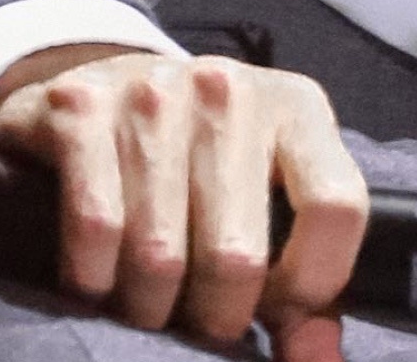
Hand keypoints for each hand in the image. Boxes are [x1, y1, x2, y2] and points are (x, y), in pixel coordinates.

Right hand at [0, 42, 367, 351]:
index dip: (308, 285)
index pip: (336, 208)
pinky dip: (93, 278)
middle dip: (213, 316)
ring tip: (145, 301)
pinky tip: (97, 278)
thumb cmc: (201, 157)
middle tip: (195, 317)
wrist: (105, 82)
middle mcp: (228, 88)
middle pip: (237, 257)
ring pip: (159, 257)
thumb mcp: (269, 196)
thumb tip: (318, 357)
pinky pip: (96, 228)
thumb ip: (306, 280)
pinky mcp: (80, 105)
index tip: (273, 309)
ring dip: (147, 308)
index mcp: (295, 105)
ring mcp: (153, 91)